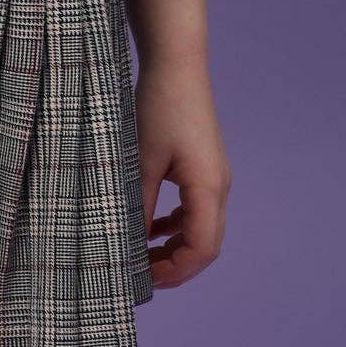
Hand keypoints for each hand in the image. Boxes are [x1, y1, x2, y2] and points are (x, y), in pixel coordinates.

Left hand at [133, 60, 229, 289]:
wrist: (176, 66)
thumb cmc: (158, 107)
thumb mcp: (140, 161)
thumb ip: (136, 205)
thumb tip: (128, 244)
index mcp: (207, 187)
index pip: (202, 248)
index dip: (176, 272)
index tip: (143, 280)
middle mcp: (217, 186)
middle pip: (205, 244)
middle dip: (174, 266)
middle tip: (138, 276)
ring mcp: (213, 177)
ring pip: (199, 228)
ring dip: (174, 247)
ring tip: (139, 258)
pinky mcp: (202, 168)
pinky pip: (194, 210)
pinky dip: (174, 226)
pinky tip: (147, 228)